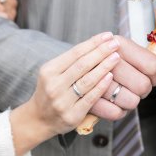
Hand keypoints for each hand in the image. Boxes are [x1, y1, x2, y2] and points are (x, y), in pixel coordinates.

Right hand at [9, 32, 120, 155]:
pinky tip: (111, 76)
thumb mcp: (54, 73)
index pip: (75, 52)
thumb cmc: (52, 91)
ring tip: (116, 57)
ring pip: (87, 80)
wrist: (39, 119)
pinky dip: (101, 86)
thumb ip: (71, 62)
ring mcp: (62, 101)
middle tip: (115, 43)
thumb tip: (97, 44)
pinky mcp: (72, 115)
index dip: (93, 43)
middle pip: (82, 64)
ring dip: (104, 66)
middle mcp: (54, 85)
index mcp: (49, 70)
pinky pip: (90, 98)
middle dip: (101, 52)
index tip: (108, 36)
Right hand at [89, 35, 155, 119]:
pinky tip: (114, 101)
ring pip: (131, 102)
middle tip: (133, 84)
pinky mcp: (88, 98)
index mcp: (120, 43)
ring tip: (122, 92)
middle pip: (143, 86)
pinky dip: (118, 111)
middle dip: (142, 90)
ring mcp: (95, 79)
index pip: (153, 66)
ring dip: (130, 101)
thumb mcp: (134, 57)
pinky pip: (116, 114)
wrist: (76, 69)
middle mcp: (107, 59)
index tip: (148, 75)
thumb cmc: (111, 62)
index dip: (155, 76)